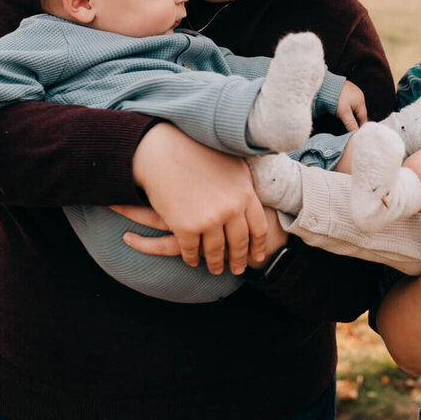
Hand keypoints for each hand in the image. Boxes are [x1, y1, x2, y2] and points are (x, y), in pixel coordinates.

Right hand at [131, 123, 268, 272]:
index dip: (257, 245)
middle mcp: (231, 209)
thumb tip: (256, 194)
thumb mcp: (231, 164)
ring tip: (214, 269)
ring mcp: (209, 220)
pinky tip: (191, 261)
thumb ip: (245, 184)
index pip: (258, 227)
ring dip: (215, 263)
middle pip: (238, 243)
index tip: (257, 256)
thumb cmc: (195, 151)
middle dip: (238, 259)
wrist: (162, 150)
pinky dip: (191, 258)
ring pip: (215, 251)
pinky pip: (191, 251)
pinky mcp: (186, 227)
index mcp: (245, 193)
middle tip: (237, 268)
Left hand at [336, 80, 366, 130]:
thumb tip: (356, 132)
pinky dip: (347, 107)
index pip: (364, 118)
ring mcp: (353, 91)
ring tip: (345, 119)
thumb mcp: (344, 113)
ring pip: (355, 107)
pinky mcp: (347, 89)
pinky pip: (350, 101)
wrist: (325, 84)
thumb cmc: (335, 97)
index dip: (360, 126)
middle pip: (360, 112)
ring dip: (351, 114)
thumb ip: (351, 123)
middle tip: (349, 128)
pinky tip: (342, 110)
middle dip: (355, 120)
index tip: (355, 133)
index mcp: (360, 101)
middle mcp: (359, 95)